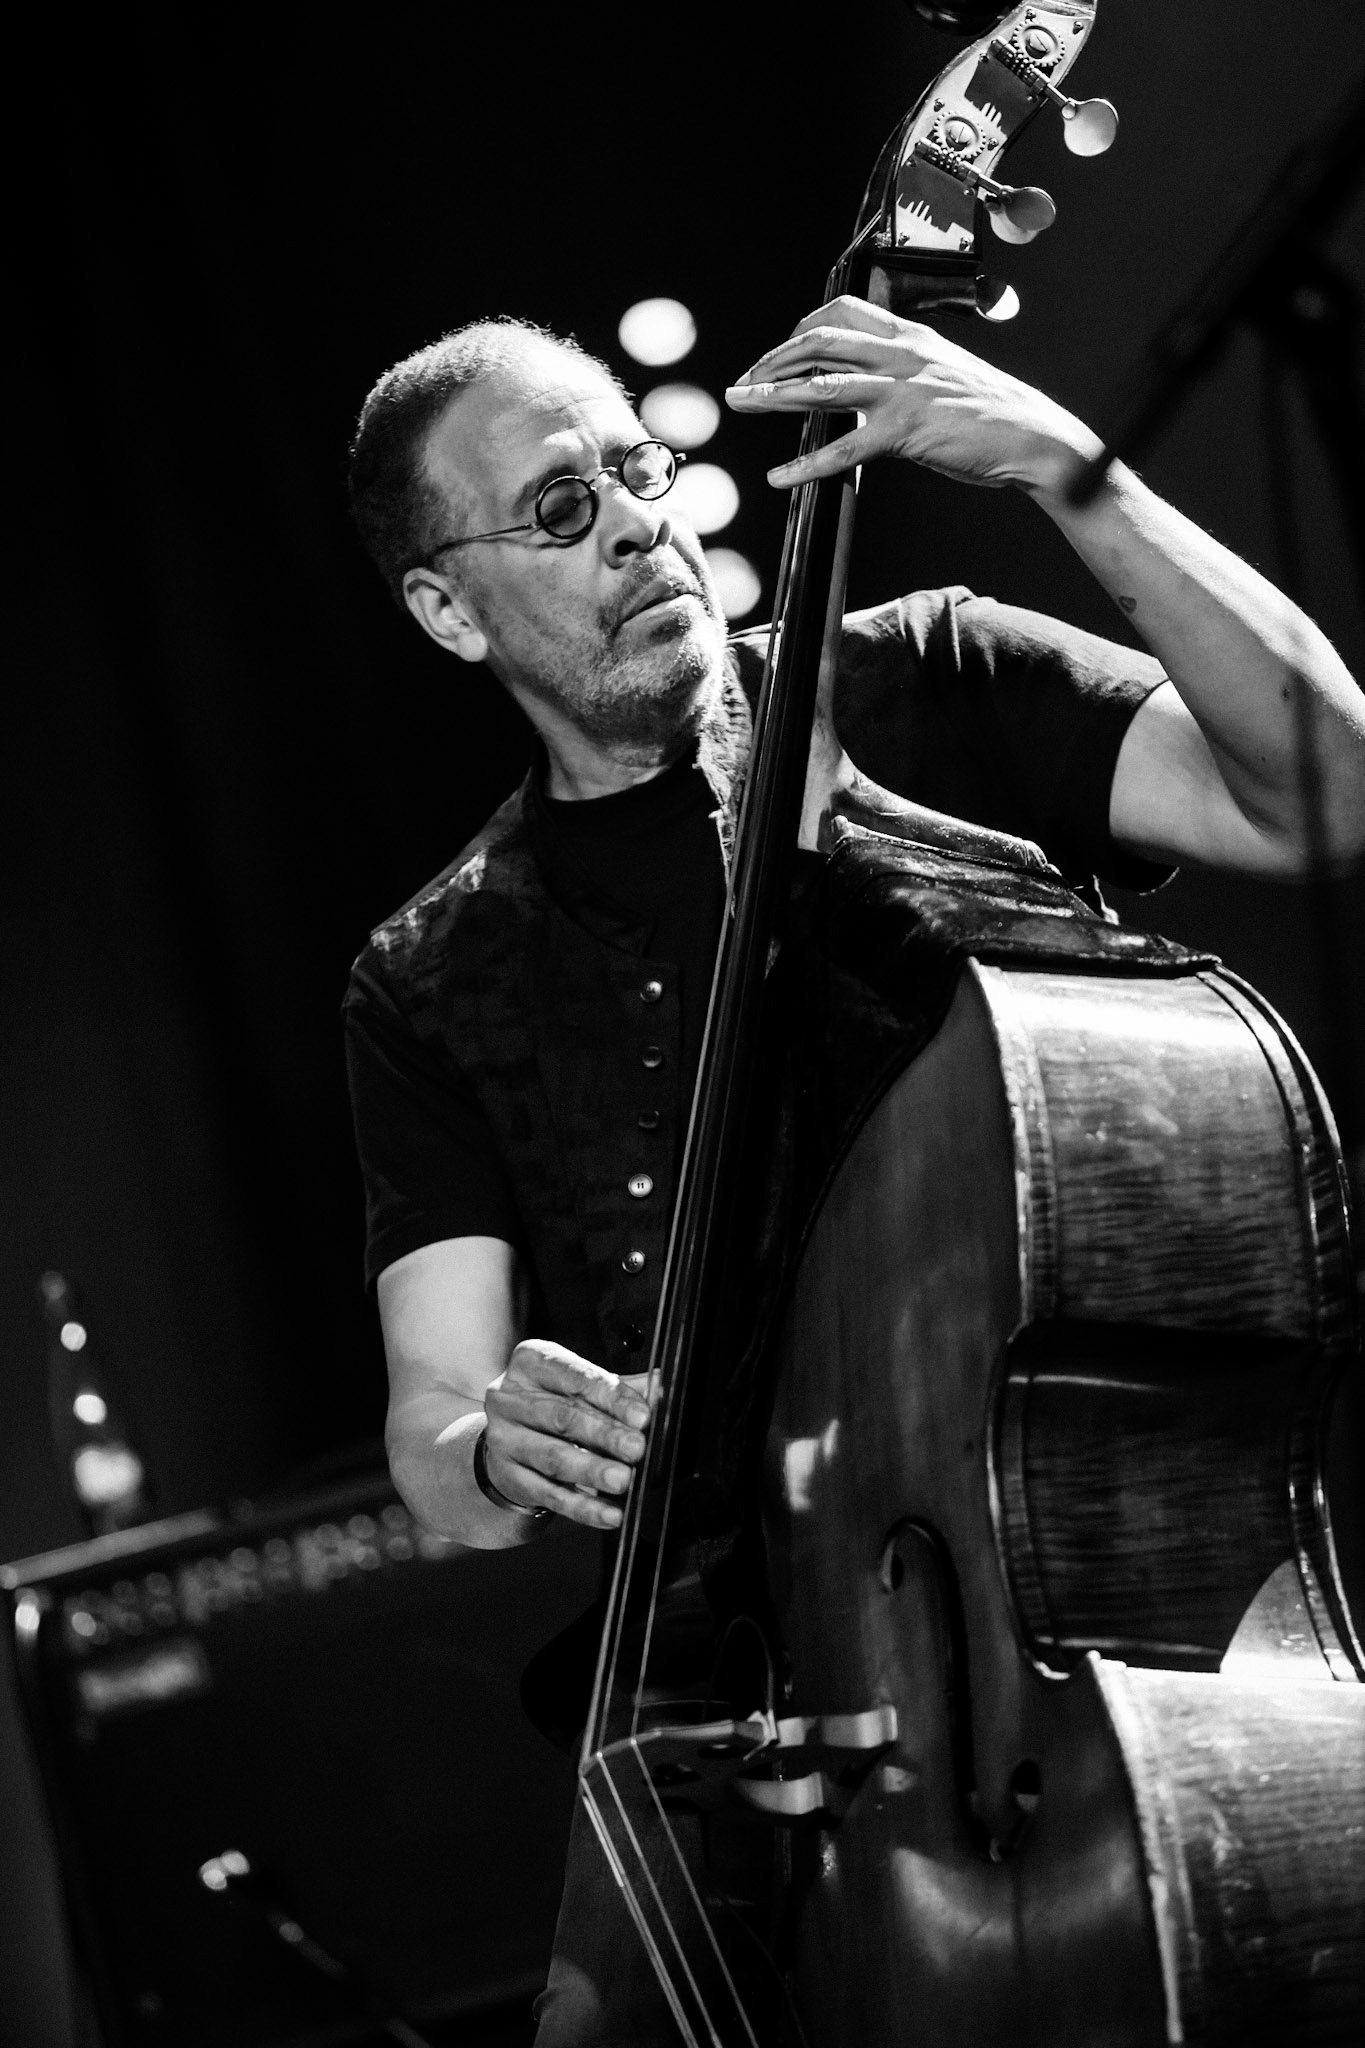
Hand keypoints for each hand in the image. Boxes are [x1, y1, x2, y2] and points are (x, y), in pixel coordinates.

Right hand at [482, 1340, 653, 1530]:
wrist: (509, 1443)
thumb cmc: (554, 1405)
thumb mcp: (581, 1388)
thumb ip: (620, 1388)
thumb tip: (660, 1387)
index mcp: (530, 1363)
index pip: (576, 1378)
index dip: (613, 1397)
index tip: (644, 1415)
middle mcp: (509, 1398)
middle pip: (563, 1416)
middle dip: (605, 1434)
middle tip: (638, 1448)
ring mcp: (503, 1439)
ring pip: (553, 1457)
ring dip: (593, 1470)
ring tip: (624, 1479)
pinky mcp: (507, 1477)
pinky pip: (549, 1495)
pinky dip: (583, 1507)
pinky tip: (610, 1513)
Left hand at [725, 295, 1099, 501]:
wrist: (1031, 435)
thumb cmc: (990, 411)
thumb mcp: (945, 372)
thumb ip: (905, 369)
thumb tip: (870, 380)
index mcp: (909, 336)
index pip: (842, 312)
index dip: (801, 328)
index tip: (780, 350)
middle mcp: (900, 355)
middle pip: (819, 341)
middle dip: (774, 358)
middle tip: (744, 380)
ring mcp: (901, 392)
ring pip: (821, 386)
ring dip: (772, 394)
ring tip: (740, 402)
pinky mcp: (904, 432)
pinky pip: (842, 449)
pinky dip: (805, 465)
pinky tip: (779, 477)